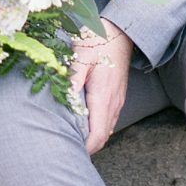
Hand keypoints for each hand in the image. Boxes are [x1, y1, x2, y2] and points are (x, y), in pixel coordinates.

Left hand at [71, 19, 135, 154]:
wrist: (121, 33)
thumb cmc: (98, 42)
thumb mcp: (79, 57)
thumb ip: (72, 79)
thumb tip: (64, 99)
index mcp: (103, 97)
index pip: (98, 134)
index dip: (86, 147)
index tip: (71, 152)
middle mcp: (113, 103)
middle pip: (103, 136)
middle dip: (88, 146)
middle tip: (67, 150)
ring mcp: (117, 100)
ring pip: (107, 128)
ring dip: (93, 138)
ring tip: (73, 140)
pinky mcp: (117, 95)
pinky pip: (109, 119)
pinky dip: (98, 127)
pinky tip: (84, 124)